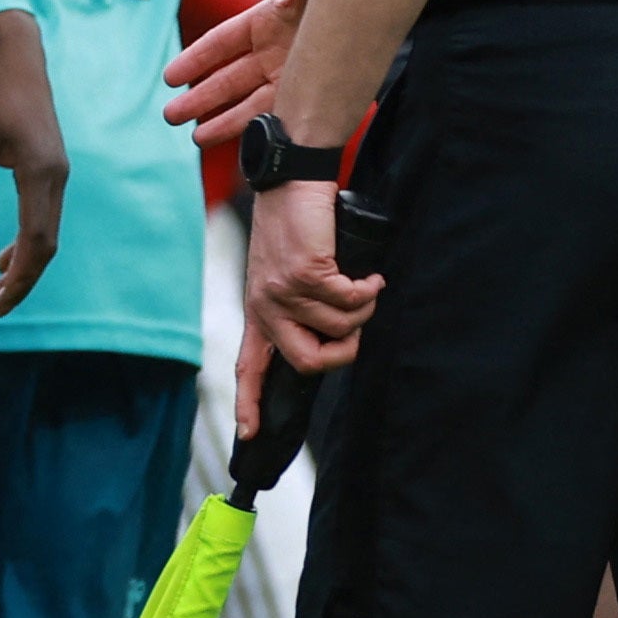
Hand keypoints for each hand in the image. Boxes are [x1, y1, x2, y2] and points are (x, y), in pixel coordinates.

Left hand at [0, 8, 69, 315]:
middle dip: (23, 278)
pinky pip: (44, 213)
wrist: (13, 52)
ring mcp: (57, 171)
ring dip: (25, 261)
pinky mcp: (50, 165)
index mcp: (40, 173)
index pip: (36, 241)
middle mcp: (57, 176)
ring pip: (47, 230)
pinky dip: (28, 239)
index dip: (19, 276)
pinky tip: (3, 251)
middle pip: (47, 243)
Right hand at [164, 0, 316, 144]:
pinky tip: (238, 143)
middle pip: (228, 78)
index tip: (171, 76)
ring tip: (195, 138)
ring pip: (248, 101)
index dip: (195, 59)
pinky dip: (257, 127)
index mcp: (267, 19)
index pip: (222, 42)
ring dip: (222, 119)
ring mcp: (291, 73)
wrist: (389, 4)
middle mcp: (274, 50)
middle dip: (200, 98)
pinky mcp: (311, 91)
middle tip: (171, 115)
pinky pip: (278, 113)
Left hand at [234, 175, 381, 434]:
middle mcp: (266, 305)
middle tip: (357, 328)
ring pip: (339, 329)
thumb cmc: (296, 228)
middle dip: (343, 354)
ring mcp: (284, 289)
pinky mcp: (306, 271)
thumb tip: (330, 340)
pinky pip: (351, 300)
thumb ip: (299, 308)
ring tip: (362, 284)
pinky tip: (369, 275)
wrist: (291, 181)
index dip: (251, 404)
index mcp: (258, 311)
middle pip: (307, 362)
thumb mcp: (287, 272)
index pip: (249, 366)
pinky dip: (368, 289)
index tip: (249, 436)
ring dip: (362, 309)